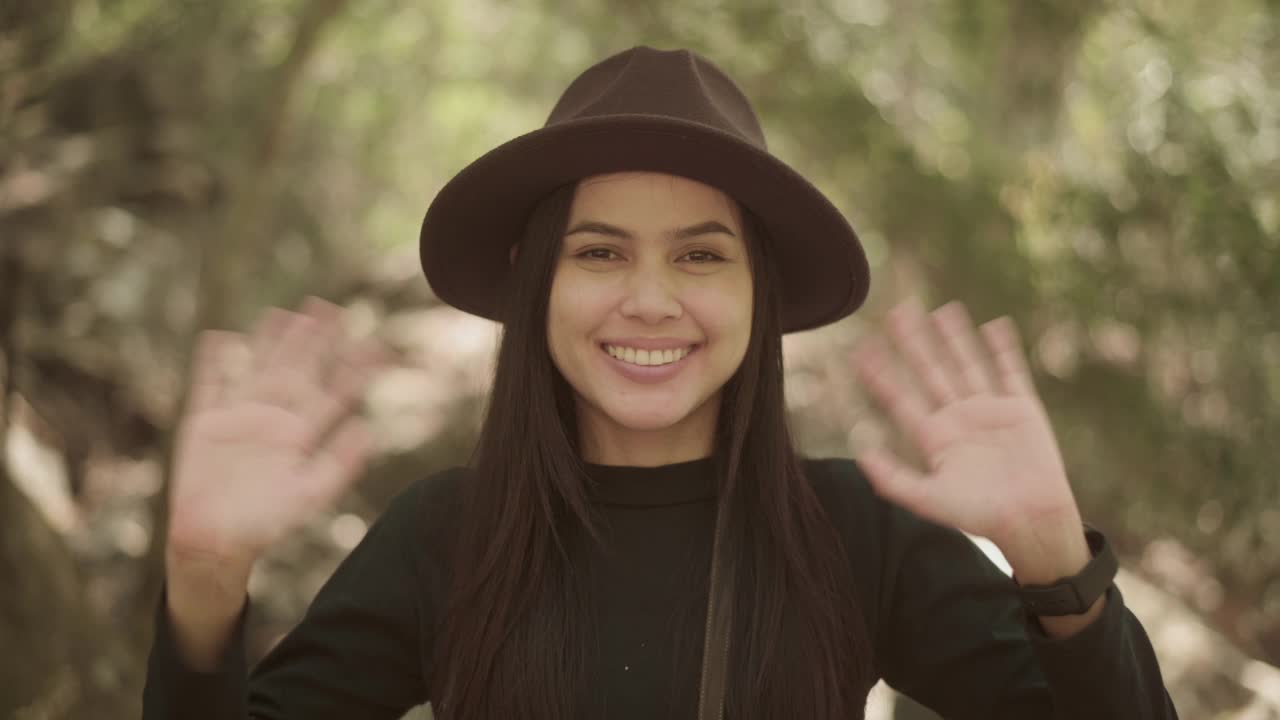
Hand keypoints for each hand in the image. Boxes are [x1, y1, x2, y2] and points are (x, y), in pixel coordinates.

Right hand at [166, 296, 392, 571]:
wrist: (216, 543)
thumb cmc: (267, 523)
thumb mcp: (310, 495)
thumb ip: (339, 463)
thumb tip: (368, 430)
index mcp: (302, 433)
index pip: (333, 392)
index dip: (354, 368)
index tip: (377, 345)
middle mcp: (274, 418)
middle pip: (298, 369)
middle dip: (314, 341)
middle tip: (332, 308)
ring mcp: (239, 416)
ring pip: (258, 367)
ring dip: (269, 342)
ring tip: (284, 314)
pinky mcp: (204, 423)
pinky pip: (209, 384)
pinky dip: (212, 362)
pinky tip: (221, 337)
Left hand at [849, 297, 1080, 548]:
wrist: (1031, 522)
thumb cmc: (979, 515)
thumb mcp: (928, 499)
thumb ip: (892, 477)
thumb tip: (860, 451)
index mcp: (934, 436)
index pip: (901, 397)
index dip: (881, 373)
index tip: (861, 348)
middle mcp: (958, 418)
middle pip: (931, 371)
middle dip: (914, 342)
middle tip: (897, 311)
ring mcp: (990, 410)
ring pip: (967, 364)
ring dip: (954, 338)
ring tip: (941, 310)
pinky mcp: (1022, 409)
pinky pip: (1010, 372)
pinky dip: (1003, 349)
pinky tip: (994, 325)